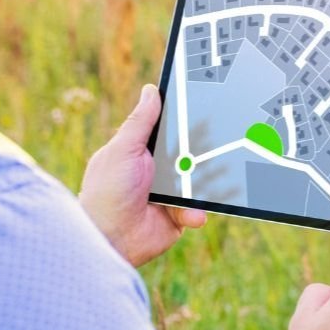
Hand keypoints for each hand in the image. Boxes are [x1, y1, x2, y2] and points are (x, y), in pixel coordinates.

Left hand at [79, 84, 206, 267]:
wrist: (110, 239)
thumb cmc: (107, 191)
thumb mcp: (122, 149)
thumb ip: (139, 122)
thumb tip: (150, 90)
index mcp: (141, 150)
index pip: (167, 129)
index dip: (183, 119)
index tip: (204, 103)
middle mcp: (156, 169)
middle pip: (187, 152)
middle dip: (202, 150)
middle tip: (222, 140)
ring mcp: (169, 192)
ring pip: (197, 179)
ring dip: (205, 181)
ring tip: (214, 179)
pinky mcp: (177, 215)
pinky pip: (196, 208)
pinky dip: (195, 210)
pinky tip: (191, 212)